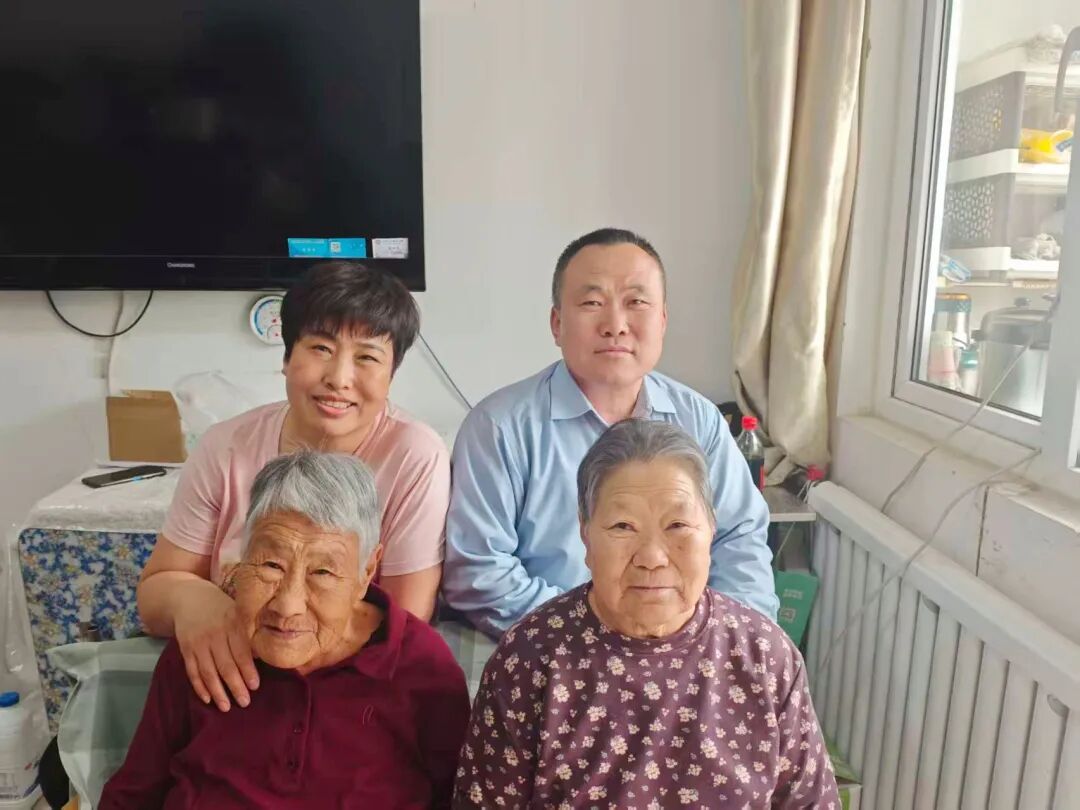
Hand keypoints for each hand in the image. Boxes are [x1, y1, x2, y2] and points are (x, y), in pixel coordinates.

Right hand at [173, 584, 258, 710]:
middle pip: (225, 664)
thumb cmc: (221, 608)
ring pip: (208, 671)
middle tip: (245, 702)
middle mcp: (214, 633)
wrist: (187, 597)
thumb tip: (264, 656)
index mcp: (232, 623)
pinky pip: (192, 671)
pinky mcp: (185, 649)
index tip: (255, 686)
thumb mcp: (237, 612)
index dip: (248, 670)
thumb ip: (247, 632)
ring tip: (226, 707)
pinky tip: (208, 699)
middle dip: (235, 685)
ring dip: (218, 691)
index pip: (241, 651)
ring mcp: (198, 642)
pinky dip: (199, 687)